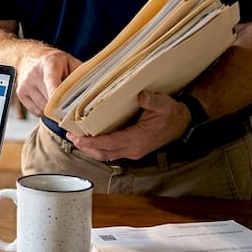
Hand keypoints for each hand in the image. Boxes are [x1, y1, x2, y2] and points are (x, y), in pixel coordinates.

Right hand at [16, 47, 80, 117]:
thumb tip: (96, 90)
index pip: (52, 83)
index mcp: (49, 63)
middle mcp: (34, 74)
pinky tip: (46, 98)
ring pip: (44, 108)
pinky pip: (36, 111)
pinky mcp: (20, 93)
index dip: (58, 97)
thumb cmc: (54, 61)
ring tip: (55, 95)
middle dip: (62, 105)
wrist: (29, 56)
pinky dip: (44, 109)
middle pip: (51, 100)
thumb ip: (81, 76)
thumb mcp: (70, 62)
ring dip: (53, 108)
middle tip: (70, 102)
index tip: (64, 109)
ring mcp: (25, 84)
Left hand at [66, 91, 191, 161]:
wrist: (181, 124)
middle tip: (70, 135)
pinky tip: (89, 139)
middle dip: (84, 146)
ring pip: (105, 155)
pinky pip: (110, 152)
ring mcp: (131, 152)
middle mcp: (132, 149)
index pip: (109, 144)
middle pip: (102, 153)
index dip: (92, 142)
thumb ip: (152, 101)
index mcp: (137, 139)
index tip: (78, 137)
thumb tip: (141, 96)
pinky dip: (97, 147)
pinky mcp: (131, 150)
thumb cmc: (171, 114)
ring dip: (89, 148)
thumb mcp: (164, 104)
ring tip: (75, 138)